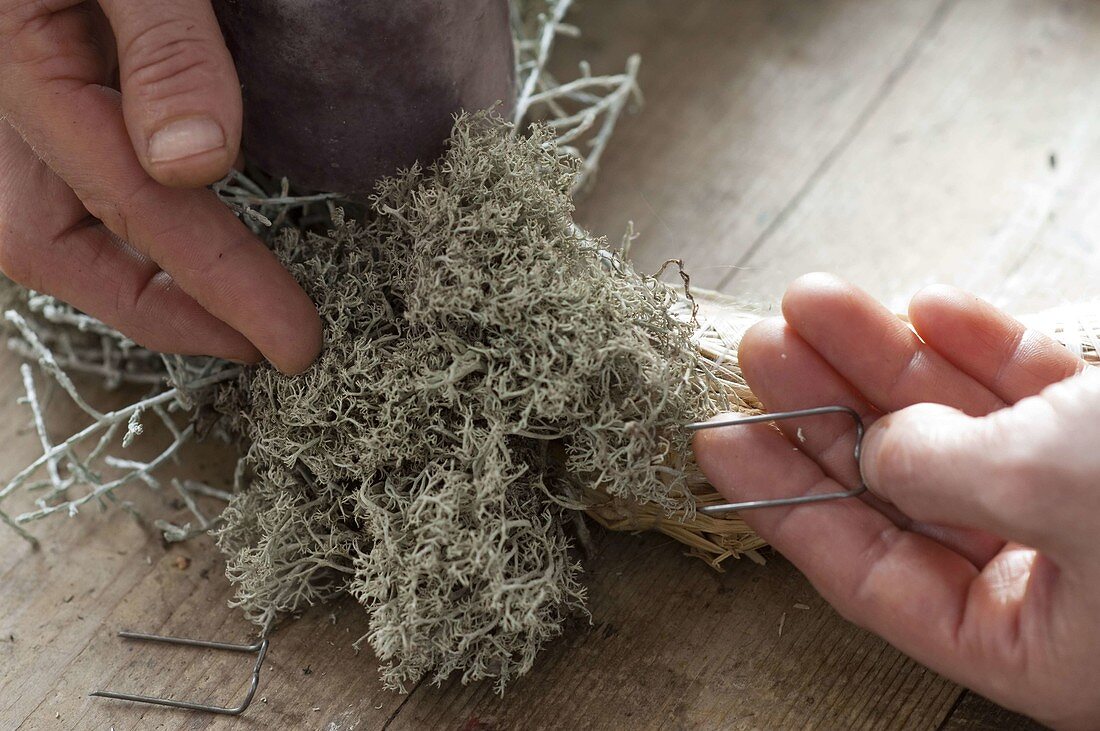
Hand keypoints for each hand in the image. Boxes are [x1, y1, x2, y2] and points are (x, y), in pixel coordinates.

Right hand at [0, 1, 320, 371]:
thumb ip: (163, 45)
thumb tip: (194, 165)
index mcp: (18, 55)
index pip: (129, 199)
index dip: (217, 280)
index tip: (291, 337)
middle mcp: (3, 86)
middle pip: (47, 240)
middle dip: (155, 308)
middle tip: (255, 345)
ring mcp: (20, 81)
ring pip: (47, 216)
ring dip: (133, 274)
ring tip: (224, 312)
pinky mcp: (49, 70)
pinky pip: (64, 173)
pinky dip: (122, 218)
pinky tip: (183, 230)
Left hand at [693, 273, 1099, 728]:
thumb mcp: (1066, 490)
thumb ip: (955, 474)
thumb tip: (882, 451)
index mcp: (1047, 645)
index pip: (876, 579)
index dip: (785, 505)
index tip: (713, 441)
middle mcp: (1073, 582)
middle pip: (911, 490)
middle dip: (830, 410)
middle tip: (758, 348)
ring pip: (969, 429)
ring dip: (891, 359)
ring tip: (816, 303)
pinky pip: (1043, 394)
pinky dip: (985, 345)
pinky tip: (927, 305)